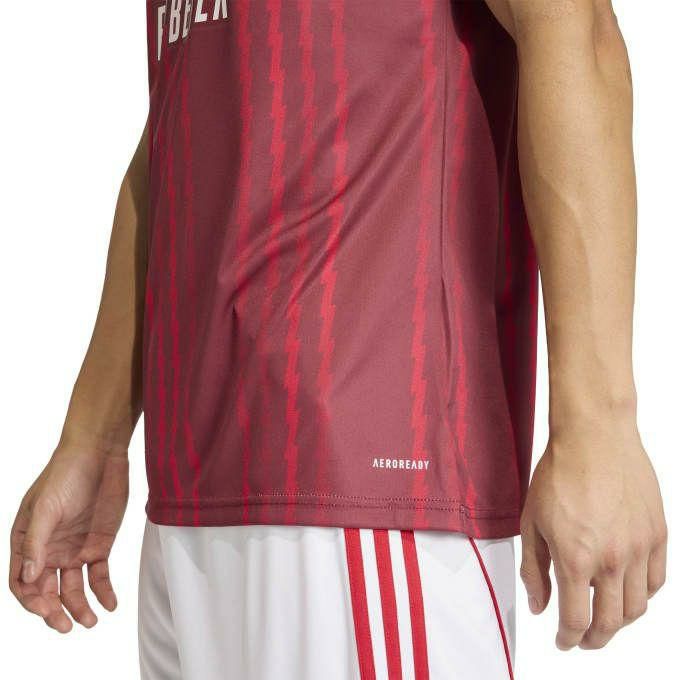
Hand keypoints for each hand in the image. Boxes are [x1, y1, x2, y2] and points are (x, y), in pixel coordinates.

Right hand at [9, 444, 128, 632]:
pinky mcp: (99, 545)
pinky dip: (103, 592)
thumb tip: (27, 577)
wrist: (100, 455)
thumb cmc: (66, 474)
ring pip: (73, 589)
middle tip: (68, 626)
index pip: (22, 582)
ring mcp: (74, 549)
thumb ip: (36, 543)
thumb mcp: (46, 507)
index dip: (32, 601)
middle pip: (47, 591)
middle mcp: (49, 551)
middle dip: (55, 612)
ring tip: (90, 621)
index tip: (47, 610)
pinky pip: (99, 575)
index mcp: (27, 542)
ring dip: (79, 608)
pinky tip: (110, 604)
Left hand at [520, 416, 666, 649]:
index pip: (576, 620)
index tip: (563, 641)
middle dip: (594, 639)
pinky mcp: (657, 534)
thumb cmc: (559, 474)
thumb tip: (539, 606)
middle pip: (610, 622)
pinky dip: (642, 596)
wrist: (594, 438)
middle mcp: (612, 559)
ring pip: (636, 607)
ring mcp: (639, 548)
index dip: (568, 638)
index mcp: (575, 558)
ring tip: (603, 617)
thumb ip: (533, 569)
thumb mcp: (531, 522)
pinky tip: (626, 590)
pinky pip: (656, 582)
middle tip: (584, 639)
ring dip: (618, 621)